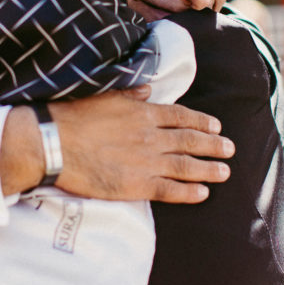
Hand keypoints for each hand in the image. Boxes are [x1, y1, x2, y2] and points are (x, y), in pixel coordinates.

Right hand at [0, 86, 233, 202]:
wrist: (53, 143)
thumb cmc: (73, 117)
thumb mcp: (104, 95)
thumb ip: (131, 95)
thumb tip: (148, 90)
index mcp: (143, 113)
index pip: (181, 117)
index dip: (202, 121)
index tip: (216, 126)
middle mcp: (151, 137)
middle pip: (190, 140)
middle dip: (213, 145)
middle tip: (230, 148)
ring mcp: (146, 162)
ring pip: (187, 166)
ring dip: (209, 168)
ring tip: (225, 171)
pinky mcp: (136, 185)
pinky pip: (170, 190)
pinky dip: (189, 192)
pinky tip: (203, 193)